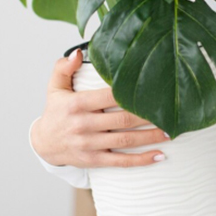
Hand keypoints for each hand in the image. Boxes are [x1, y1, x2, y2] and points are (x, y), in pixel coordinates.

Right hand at [32, 47, 170, 167]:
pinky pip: (121, 161)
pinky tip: (159, 155)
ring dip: (151, 137)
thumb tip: (78, 54)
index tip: (153, 88)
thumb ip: (63, 67)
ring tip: (171, 130)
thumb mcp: (55, 87)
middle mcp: (83, 124)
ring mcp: (89, 144)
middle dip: (149, 116)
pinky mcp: (94, 160)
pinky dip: (142, 160)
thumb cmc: (56, 111)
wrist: (44, 144)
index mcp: (77, 104)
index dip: (132, 92)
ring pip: (126, 140)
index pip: (109, 96)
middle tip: (170, 110)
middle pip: (123, 119)